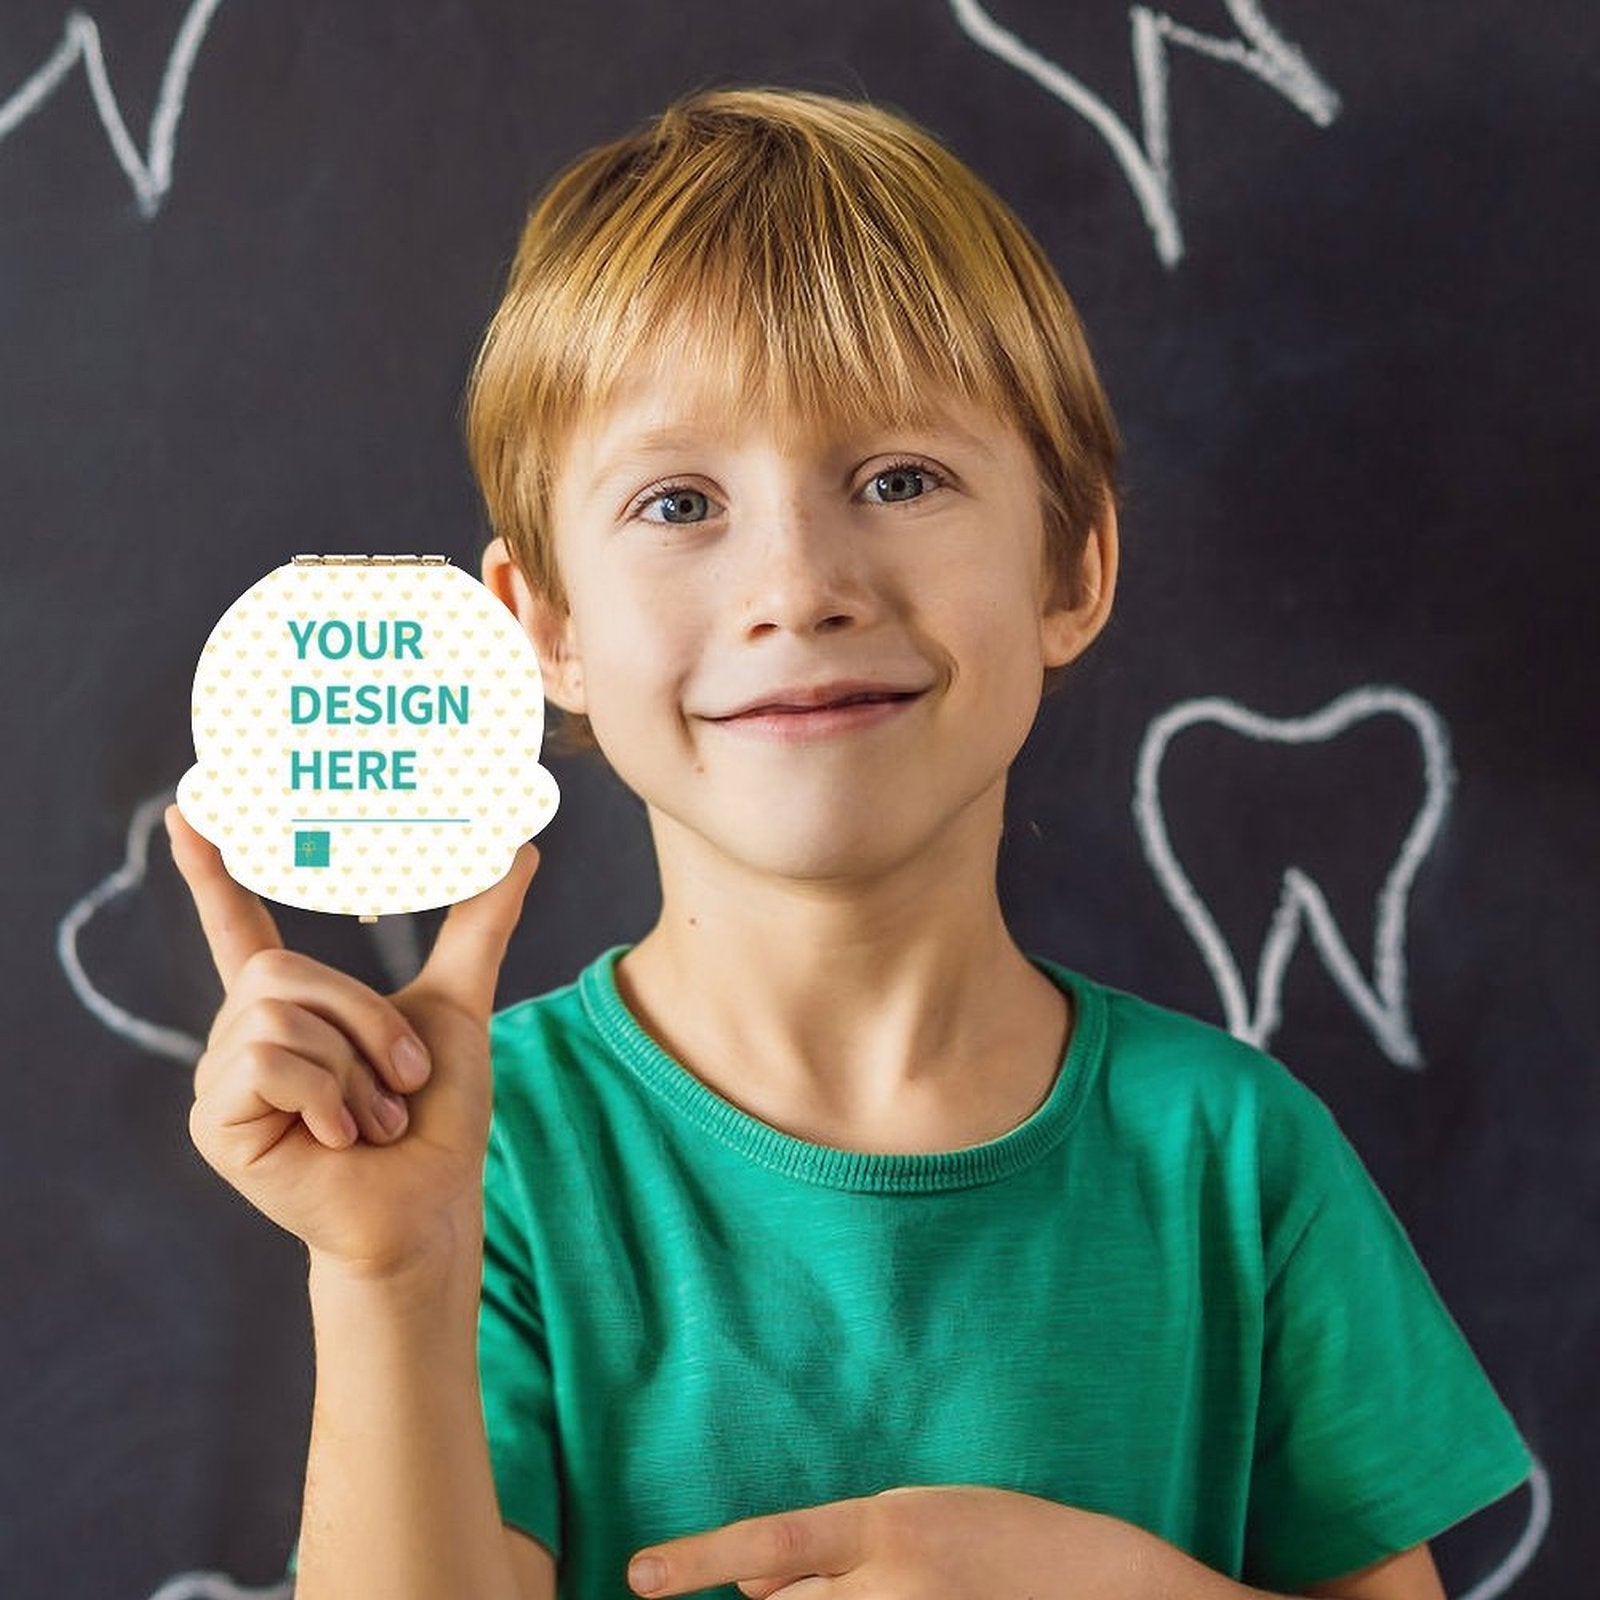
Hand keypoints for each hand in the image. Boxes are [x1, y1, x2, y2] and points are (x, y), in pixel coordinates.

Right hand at [166, 803, 540, 1282]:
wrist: (430, 1204)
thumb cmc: (437, 1117)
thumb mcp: (459, 1006)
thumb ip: (481, 925)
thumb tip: (524, 847)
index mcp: (292, 1006)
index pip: (238, 925)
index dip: (211, 871)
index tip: (186, 811)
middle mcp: (244, 1034)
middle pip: (285, 969)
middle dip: (365, 1020)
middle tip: (404, 1078)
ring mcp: (222, 1079)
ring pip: (279, 1015)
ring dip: (354, 1065)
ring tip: (375, 1118)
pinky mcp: (215, 1122)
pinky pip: (265, 1060)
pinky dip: (324, 1093)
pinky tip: (340, 1138)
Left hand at [625, 1484, 1156, 1599]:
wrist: (1098, 1586)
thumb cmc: (1004, 1541)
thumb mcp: (917, 1517)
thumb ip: (836, 1547)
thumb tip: (755, 1584)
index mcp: (887, 1527)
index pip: (768, 1541)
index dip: (697, 1559)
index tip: (639, 1577)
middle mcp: (888, 1588)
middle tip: (869, 1585)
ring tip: (900, 1596)